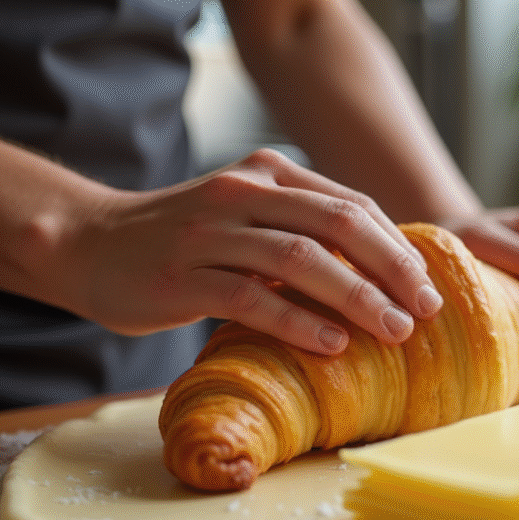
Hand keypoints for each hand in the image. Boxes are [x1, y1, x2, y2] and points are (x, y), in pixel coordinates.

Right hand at [65, 149, 443, 353]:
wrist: (89, 244)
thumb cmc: (183, 242)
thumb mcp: (246, 218)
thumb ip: (301, 230)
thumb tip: (380, 274)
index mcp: (268, 173)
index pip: (352, 205)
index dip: (398, 247)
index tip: (429, 288)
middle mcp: (244, 192)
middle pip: (339, 223)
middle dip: (392, 268)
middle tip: (426, 310)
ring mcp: (211, 231)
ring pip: (301, 258)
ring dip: (357, 296)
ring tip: (394, 331)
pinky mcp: (184, 275)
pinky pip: (252, 297)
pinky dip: (299, 321)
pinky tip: (333, 345)